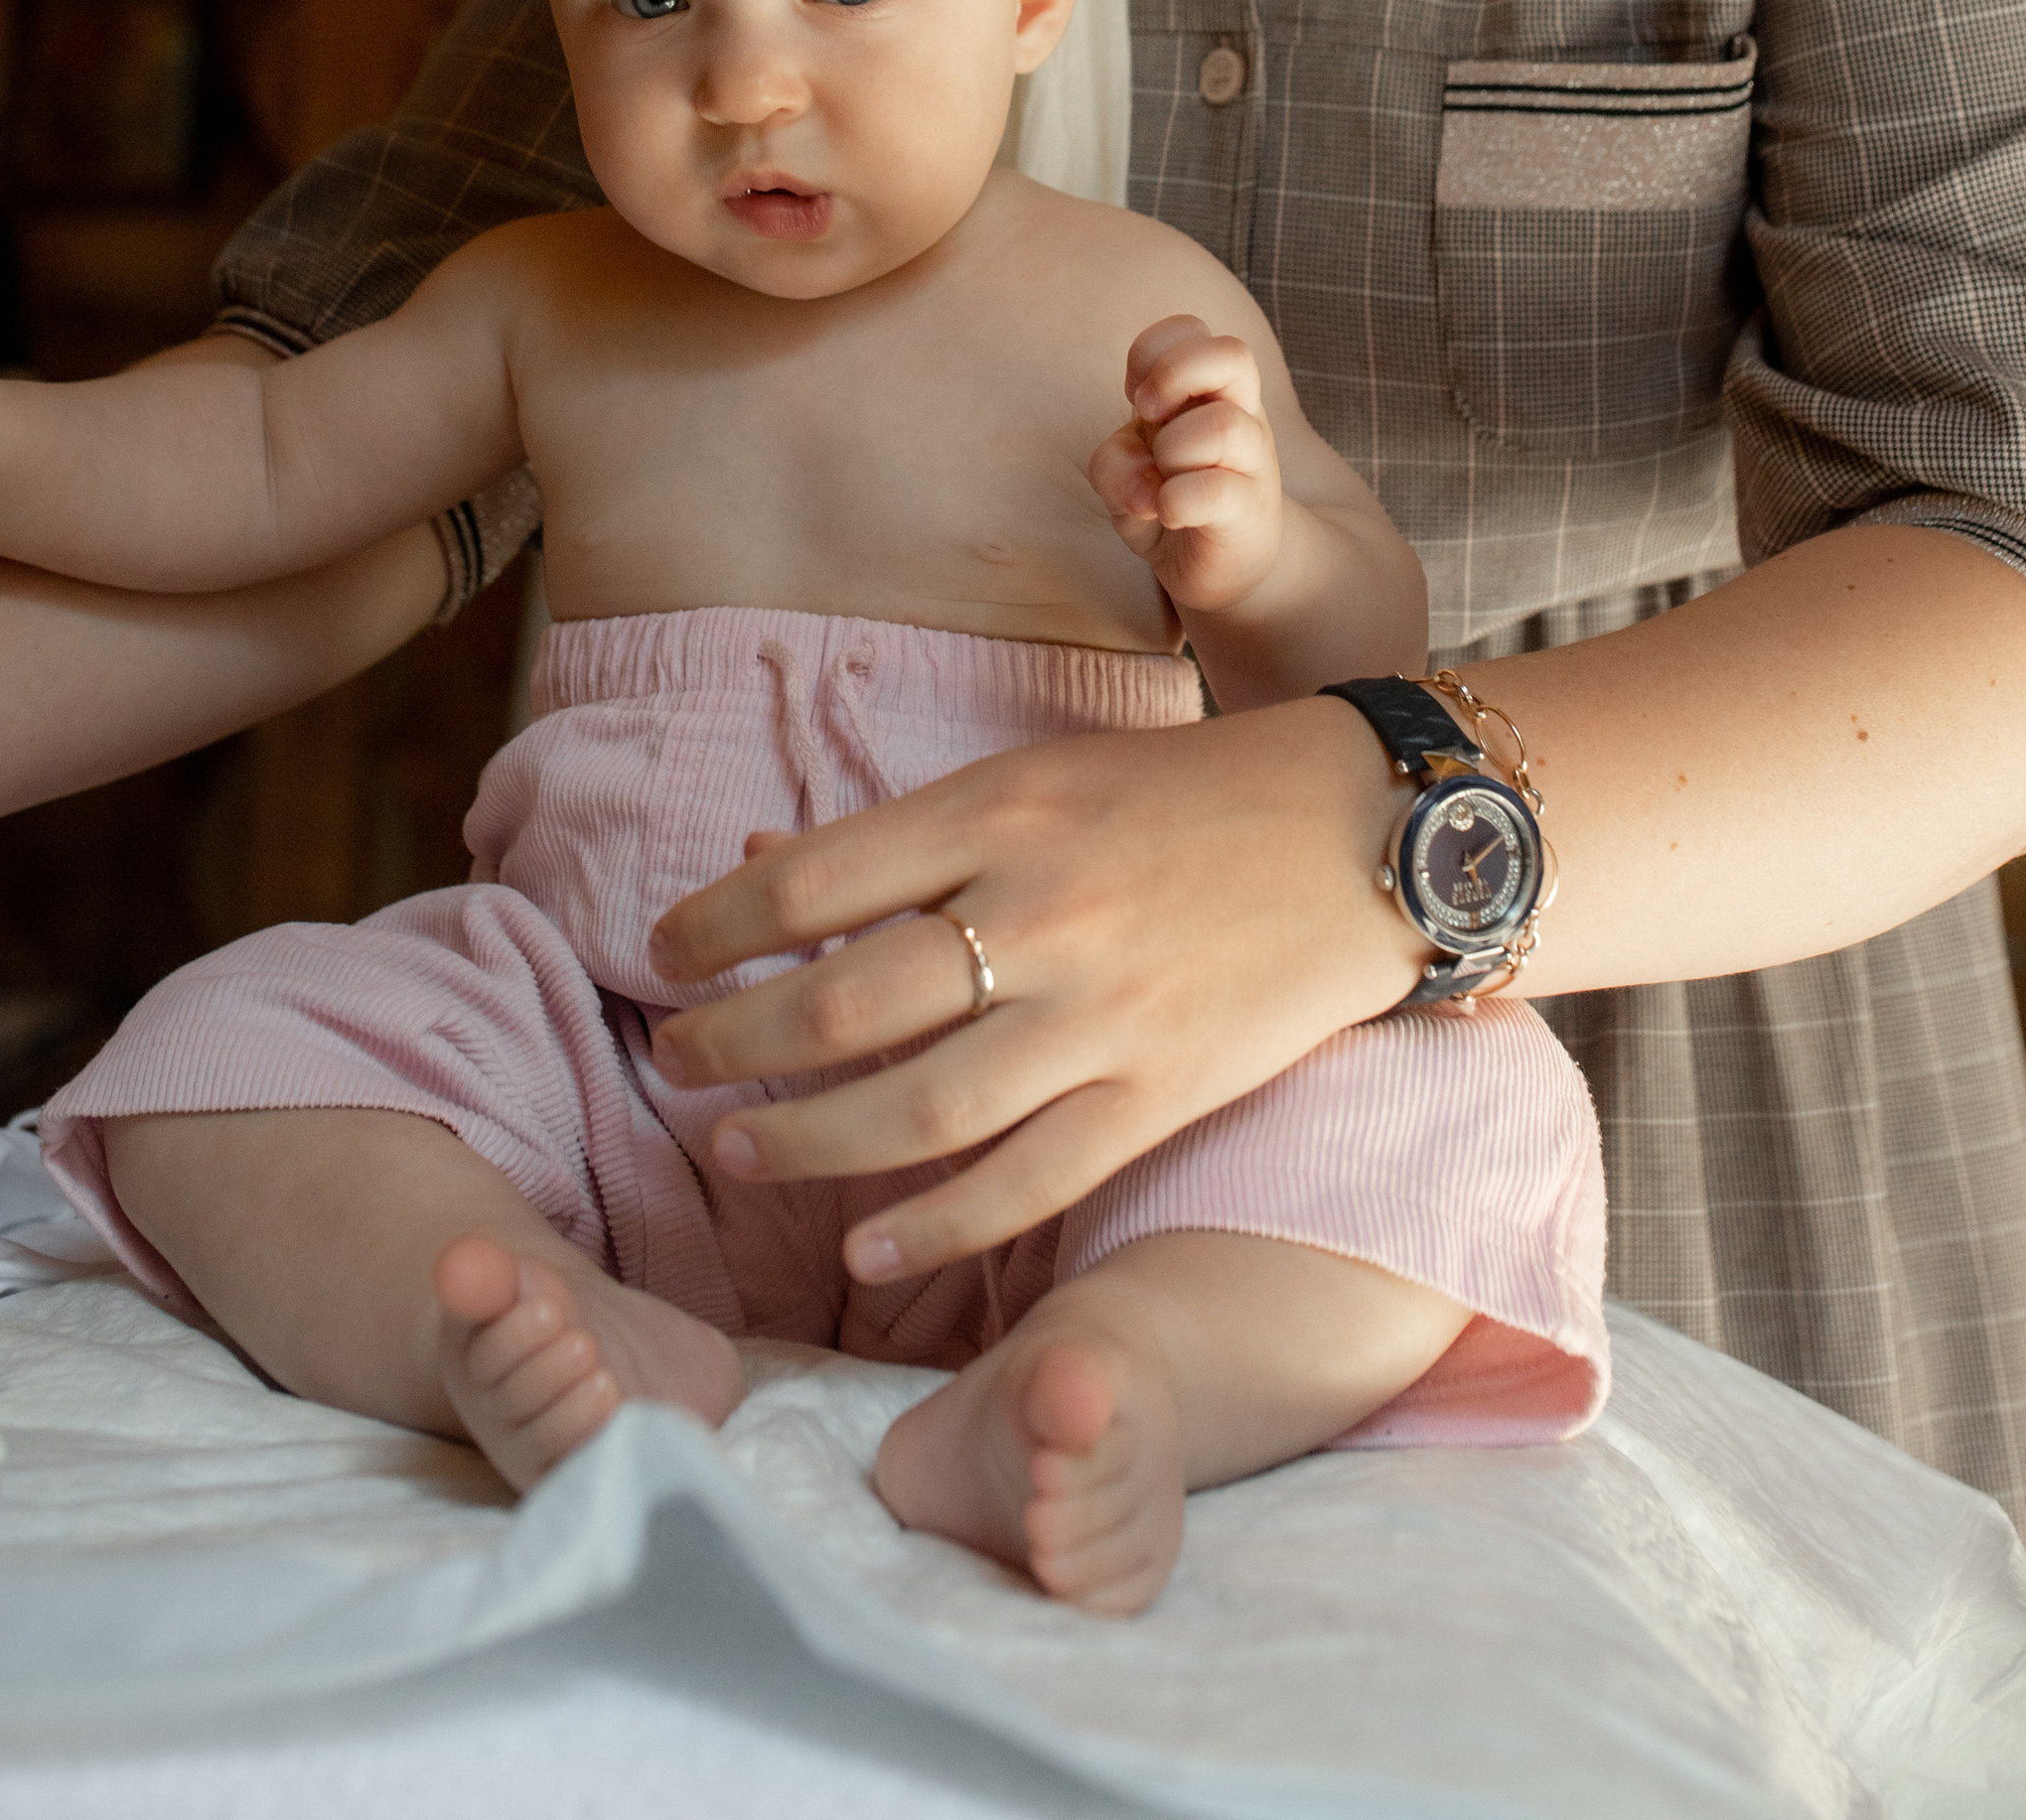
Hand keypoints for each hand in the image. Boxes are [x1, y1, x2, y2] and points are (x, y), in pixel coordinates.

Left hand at [644, 698, 1420, 1281]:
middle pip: (848, 1002)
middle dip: (739, 1041)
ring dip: (809, 1140)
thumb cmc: (1182, 792)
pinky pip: (1030, 1182)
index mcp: (1006, 809)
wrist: (1358, 834)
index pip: (815, 880)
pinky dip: (939, 1227)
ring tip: (738, 1147)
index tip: (667, 948)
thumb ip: (906, 831)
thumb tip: (757, 863)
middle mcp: (1046, 912)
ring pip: (922, 1108)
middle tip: (679, 1062)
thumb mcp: (1039, 774)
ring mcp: (1105, 1014)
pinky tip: (867, 1250)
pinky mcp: (1162, 1093)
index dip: (718, 923)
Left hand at [1087, 311, 1282, 616]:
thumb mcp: (1125, 476)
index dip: (1151, 353)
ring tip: (1164, 479)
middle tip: (1148, 414)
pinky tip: (1169, 515)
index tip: (1138, 399)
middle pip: (1232, 353)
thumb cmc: (1170, 500)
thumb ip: (1114, 464)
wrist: (1223, 566)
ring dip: (1173, 451)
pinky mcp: (1249, 511)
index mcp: (1207, 390)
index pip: (1189, 330)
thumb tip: (1142, 482)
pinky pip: (1215, 491)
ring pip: (1223, 426)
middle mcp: (1239, 413)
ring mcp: (1251, 462)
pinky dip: (1176, 501)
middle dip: (1174, 374)